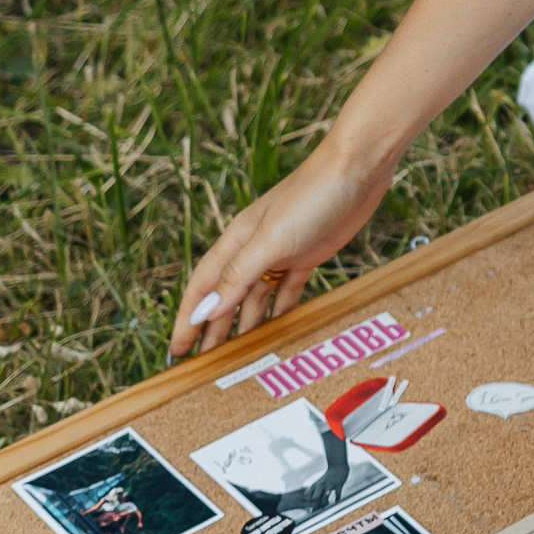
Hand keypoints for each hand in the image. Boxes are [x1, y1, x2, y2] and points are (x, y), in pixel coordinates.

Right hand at [166, 136, 394, 362]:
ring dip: (244, 324)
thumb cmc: (311, 196)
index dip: (188, 319)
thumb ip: (238, 275)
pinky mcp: (308, 254)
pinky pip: (287, 289)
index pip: (203, 287)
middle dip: (211, 329)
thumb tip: (205, 311)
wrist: (356, 170)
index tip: (176, 349)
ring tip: (235, 355)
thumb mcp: (271, 239)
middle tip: (201, 363)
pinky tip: (276, 327)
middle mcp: (254, 248)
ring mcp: (281, 252)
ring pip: (255, 296)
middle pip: (225, 296)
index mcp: (237, 241)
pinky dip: (280, 309)